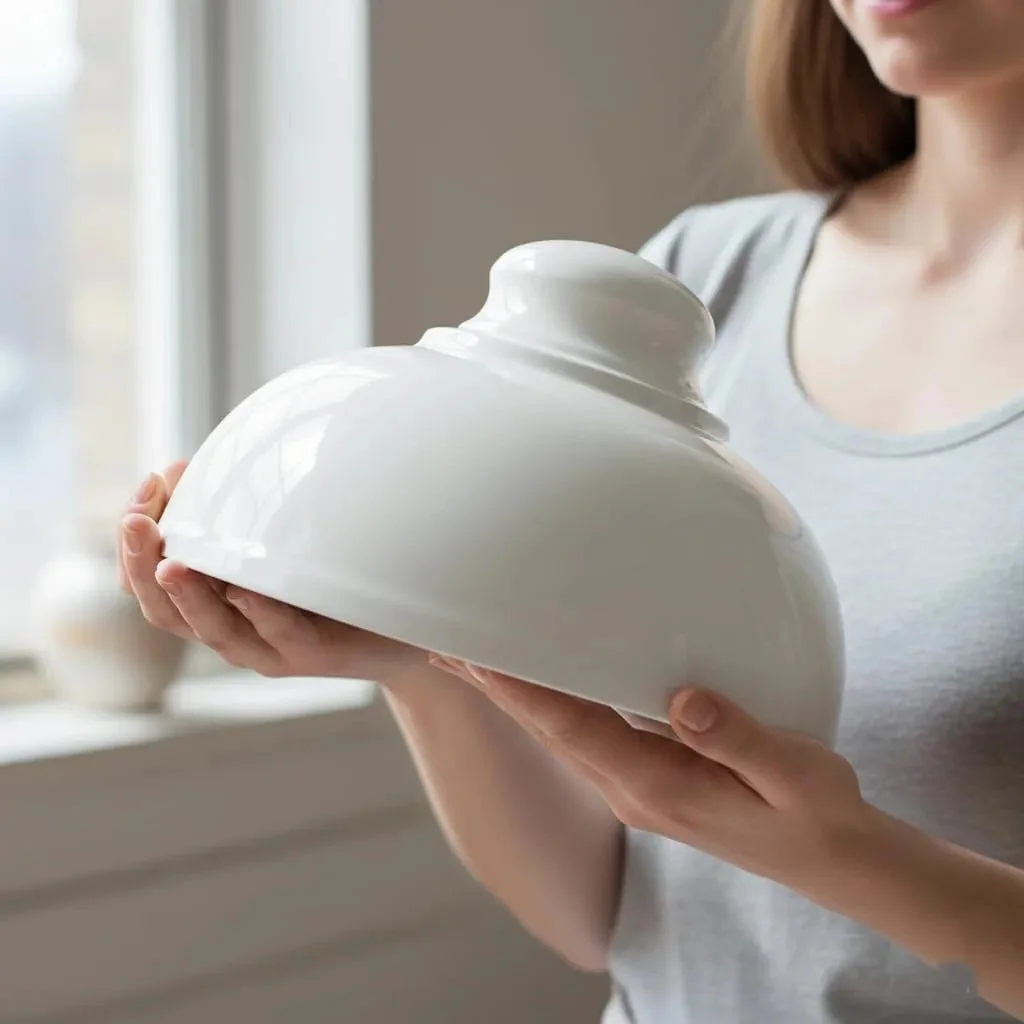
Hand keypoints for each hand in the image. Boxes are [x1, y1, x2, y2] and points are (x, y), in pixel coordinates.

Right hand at [118, 464, 417, 683]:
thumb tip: (184, 465)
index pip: (147, 584)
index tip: (140, 496)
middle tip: (134, 522)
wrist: (400, 632)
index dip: (131, 545)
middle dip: (140, 565)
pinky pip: (281, 633)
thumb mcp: (275, 545)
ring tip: (169, 562)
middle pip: (164, 611)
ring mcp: (269, 648)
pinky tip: (246, 589)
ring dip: (188, 595)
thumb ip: (235, 517)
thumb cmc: (330, 585)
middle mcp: (231, 632)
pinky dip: (261, 611)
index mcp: (212, 606)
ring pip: (215, 629)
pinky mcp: (310, 651)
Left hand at [430, 658, 872, 896]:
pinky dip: (550, 706)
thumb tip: (683, 700)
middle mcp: (634, 789)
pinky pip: (585, 737)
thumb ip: (738, 737)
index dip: (522, 692)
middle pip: (548, 732)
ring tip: (474, 658)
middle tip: (445, 646)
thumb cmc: (815, 813)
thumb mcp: (793, 774)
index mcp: (659, 787)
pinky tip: (541, 684)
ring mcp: (637, 787)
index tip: (477, 657)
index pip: (573, 731)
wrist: (832, 859)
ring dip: (514, 696)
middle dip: (495, 689)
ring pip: (560, 734)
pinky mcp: (650, 778)